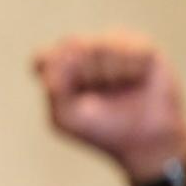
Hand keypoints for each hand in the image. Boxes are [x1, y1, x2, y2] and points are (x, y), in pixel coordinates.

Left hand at [33, 31, 185, 184]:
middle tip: (97, 96)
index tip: (63, 90)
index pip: (43, 58)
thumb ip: (54, 89)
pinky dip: (131, 69)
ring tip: (118, 88)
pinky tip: (137, 81)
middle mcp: (85, 54)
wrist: (143, 140)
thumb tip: (53, 63)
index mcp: (61, 71)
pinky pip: (129, 48)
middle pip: (72, 46)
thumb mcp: (67, 117)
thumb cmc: (101, 129)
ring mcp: (113, 47)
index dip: (55, 71)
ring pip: (101, 46)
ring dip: (109, 73)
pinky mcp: (141, 47)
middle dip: (84, 74)